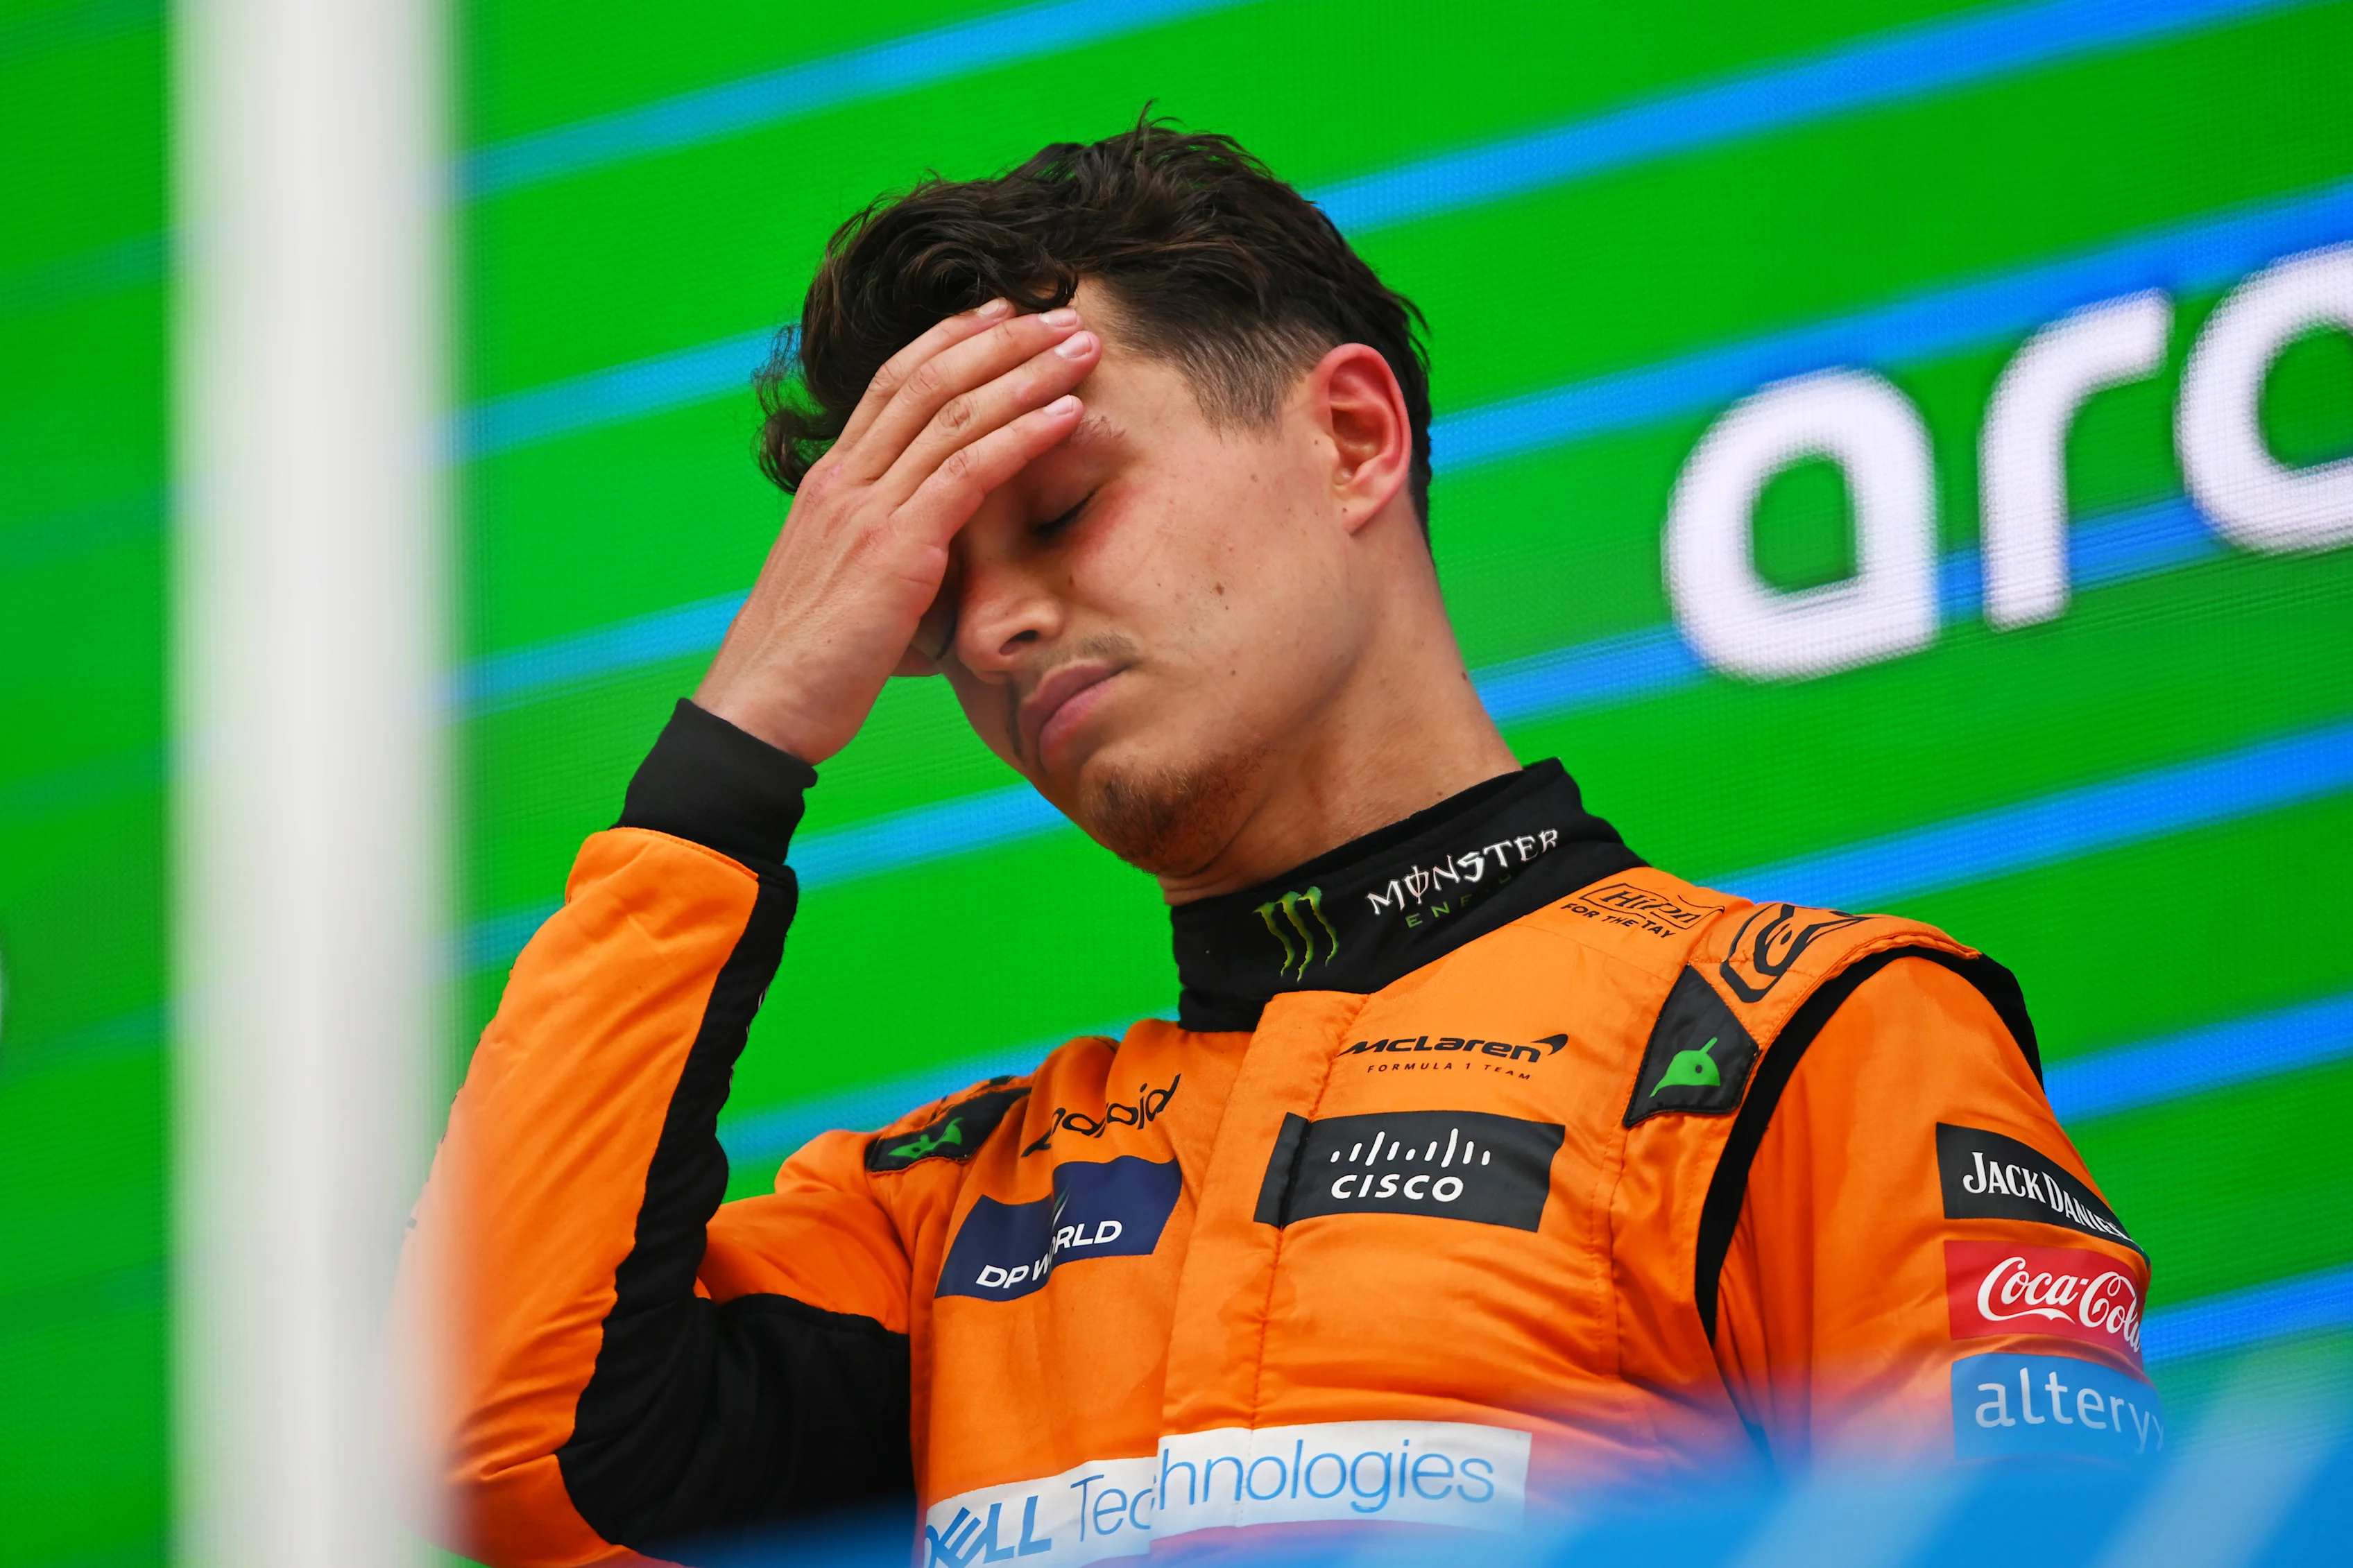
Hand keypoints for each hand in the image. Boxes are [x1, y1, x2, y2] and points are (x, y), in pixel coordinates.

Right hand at [694, 300, 1099, 761]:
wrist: (761, 709)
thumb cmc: (808, 668)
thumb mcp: (849, 592)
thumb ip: (892, 559)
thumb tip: (940, 567)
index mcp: (830, 484)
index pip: (893, 382)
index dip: (952, 340)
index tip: (1003, 315)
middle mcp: (846, 481)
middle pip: (929, 378)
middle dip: (1001, 338)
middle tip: (1060, 311)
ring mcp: (867, 509)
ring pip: (956, 412)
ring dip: (1027, 372)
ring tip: (1081, 345)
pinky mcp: (895, 549)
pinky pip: (969, 472)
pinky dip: (1024, 434)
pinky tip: (1069, 413)